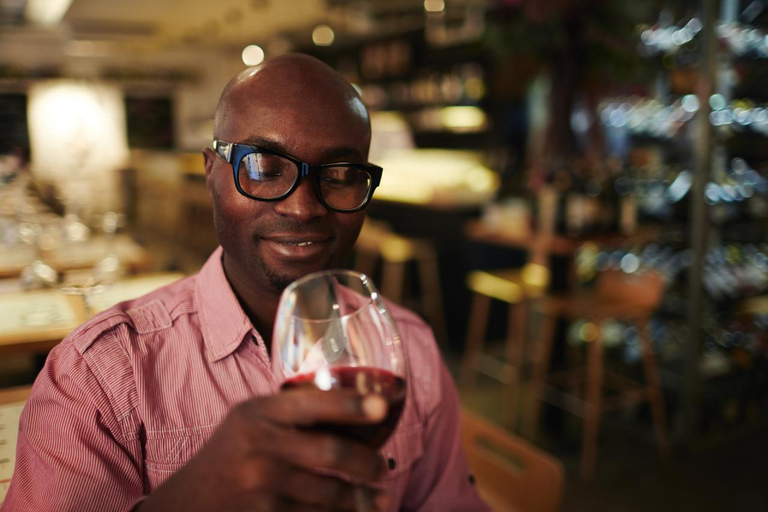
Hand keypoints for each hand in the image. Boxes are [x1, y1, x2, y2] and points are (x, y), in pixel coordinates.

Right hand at [136, 389, 390, 511]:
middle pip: (331, 452)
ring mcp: (262, 486)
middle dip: (367, 463)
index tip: (383, 408)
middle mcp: (261, 447)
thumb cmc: (231, 451)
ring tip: (383, 499)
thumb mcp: (250, 417)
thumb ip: (290, 410)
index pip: (314, 404)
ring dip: (363, 499)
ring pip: (329, 494)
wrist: (189, 501)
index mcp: (260, 413)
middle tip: (383, 469)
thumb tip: (355, 405)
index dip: (352, 406)